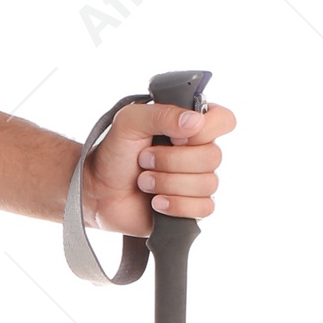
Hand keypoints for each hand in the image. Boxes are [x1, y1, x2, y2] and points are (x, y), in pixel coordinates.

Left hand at [84, 97, 236, 238]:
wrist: (98, 191)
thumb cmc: (114, 153)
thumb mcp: (130, 121)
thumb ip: (161, 114)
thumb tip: (195, 122)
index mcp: (190, 125)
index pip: (224, 120)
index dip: (204, 130)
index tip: (175, 136)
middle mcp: (199, 151)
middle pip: (214, 156)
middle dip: (172, 161)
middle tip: (143, 160)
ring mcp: (197, 180)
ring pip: (207, 184)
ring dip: (168, 183)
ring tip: (143, 182)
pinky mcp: (192, 207)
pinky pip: (204, 208)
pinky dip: (177, 205)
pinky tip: (156, 203)